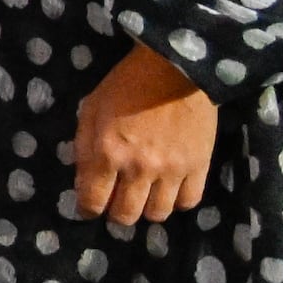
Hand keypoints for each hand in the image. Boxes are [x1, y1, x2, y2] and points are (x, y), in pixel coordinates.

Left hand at [71, 43, 218, 225]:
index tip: (90, 207)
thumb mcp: (91, 109)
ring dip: (146, 209)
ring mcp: (172, 170)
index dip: (88, 209)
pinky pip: (188, 201)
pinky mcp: (199, 165)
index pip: (93, 201)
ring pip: (157, 214)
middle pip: (126, 215)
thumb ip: (83, 148)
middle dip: (116, 213)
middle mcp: (139, 168)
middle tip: (117, 201)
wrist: (176, 67)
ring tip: (144, 195)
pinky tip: (169, 190)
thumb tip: (83, 182)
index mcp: (108, 153)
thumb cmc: (126, 84)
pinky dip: (177, 201)